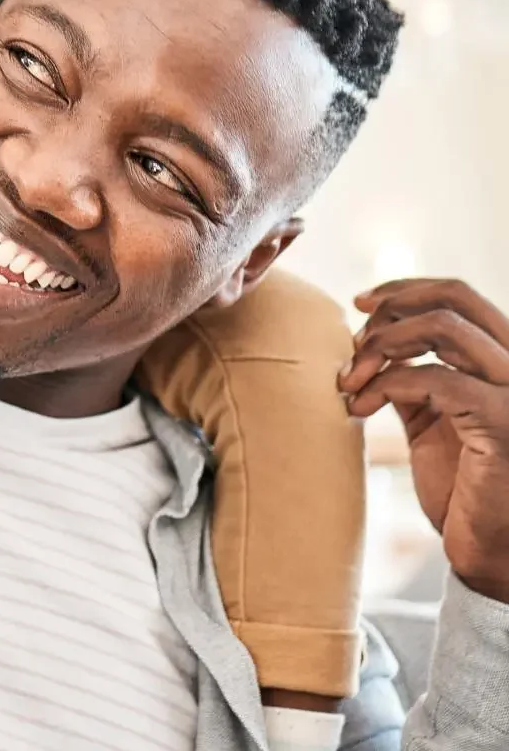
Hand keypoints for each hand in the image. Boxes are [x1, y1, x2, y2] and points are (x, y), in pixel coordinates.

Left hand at [341, 277, 508, 603]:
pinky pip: (434, 378)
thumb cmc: (461, 490)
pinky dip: (385, 383)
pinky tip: (359, 407)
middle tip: (353, 334)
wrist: (491, 556)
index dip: (405, 288)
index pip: (460, 295)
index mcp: (503, 363)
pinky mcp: (504, 424)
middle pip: (455, 297)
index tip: (360, 303)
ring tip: (351, 378)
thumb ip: (411, 376)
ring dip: (382, 342)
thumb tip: (370, 337)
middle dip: (392, 305)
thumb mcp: (430, 420)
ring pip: (444, 326)